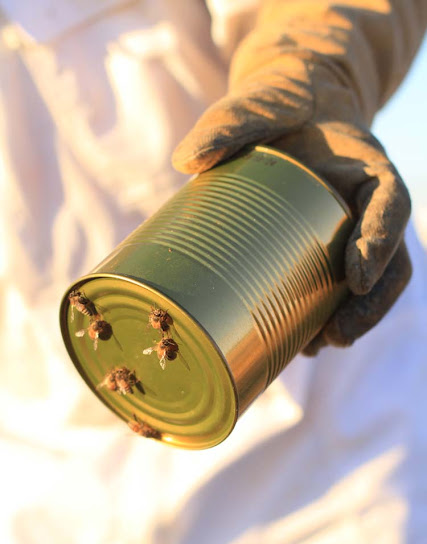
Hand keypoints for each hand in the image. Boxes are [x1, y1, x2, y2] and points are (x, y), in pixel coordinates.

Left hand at [172, 13, 411, 353]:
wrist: (293, 111)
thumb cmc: (280, 107)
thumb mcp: (259, 103)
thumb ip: (228, 123)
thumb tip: (185, 160)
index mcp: (366, 168)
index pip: (390, 205)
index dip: (382, 243)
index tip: (358, 279)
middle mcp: (368, 205)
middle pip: (391, 261)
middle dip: (371, 306)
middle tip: (336, 336)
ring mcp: (352, 230)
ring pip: (371, 284)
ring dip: (353, 321)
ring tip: (317, 348)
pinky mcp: (331, 247)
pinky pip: (342, 287)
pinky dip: (328, 315)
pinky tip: (304, 341)